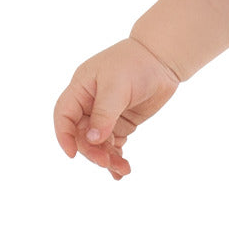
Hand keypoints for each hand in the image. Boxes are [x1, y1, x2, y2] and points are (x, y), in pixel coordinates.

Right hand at [53, 37, 180, 179]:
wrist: (164, 59)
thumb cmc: (137, 64)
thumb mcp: (117, 87)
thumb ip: (104, 114)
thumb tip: (92, 140)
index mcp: (81, 89)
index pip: (64, 116)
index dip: (64, 136)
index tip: (72, 155)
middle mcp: (90, 103)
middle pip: (82, 134)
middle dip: (92, 150)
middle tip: (106, 162)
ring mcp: (106, 114)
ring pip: (98, 142)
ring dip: (106, 157)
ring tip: (122, 169)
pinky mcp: (122, 122)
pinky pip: (113, 143)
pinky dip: (116, 156)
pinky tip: (121, 170)